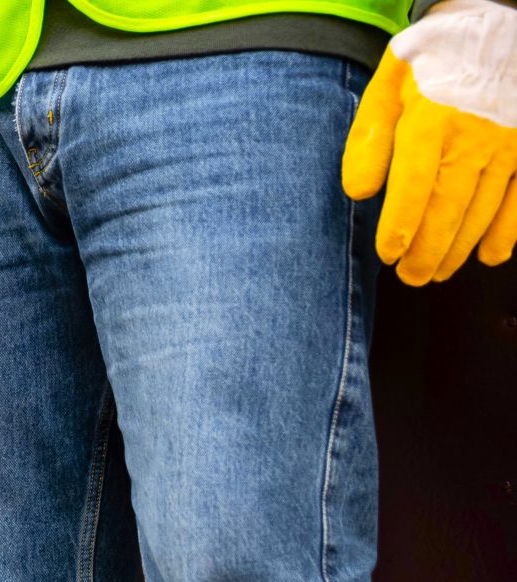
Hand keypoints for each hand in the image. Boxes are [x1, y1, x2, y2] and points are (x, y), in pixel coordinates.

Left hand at [342, 0, 516, 283]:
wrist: (493, 22)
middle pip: (448, 208)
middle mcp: (472, 137)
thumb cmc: (433, 60)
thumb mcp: (388, 87)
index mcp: (430, 122)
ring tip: (436, 272)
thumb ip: (369, 139)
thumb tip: (359, 192)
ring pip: (483, 210)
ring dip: (459, 248)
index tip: (389, 254)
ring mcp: (507, 144)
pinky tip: (490, 255)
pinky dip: (507, 232)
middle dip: (427, 251)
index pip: (412, 187)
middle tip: (411, 277)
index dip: (400, 227)